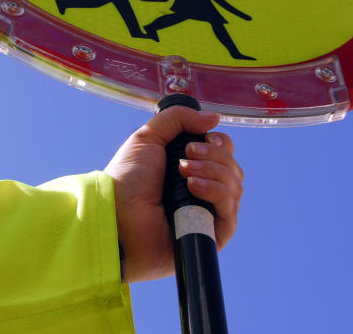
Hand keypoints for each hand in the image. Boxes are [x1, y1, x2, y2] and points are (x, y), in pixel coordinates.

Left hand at [103, 106, 243, 282]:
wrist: (117, 213)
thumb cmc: (127, 180)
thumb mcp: (148, 137)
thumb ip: (178, 119)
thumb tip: (214, 118)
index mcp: (191, 169)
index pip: (224, 153)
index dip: (220, 144)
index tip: (202, 139)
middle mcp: (203, 191)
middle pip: (233, 168)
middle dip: (214, 155)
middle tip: (186, 156)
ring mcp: (208, 213)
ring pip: (234, 186)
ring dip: (213, 171)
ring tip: (184, 172)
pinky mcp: (213, 235)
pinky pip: (230, 209)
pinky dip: (216, 191)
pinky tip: (193, 187)